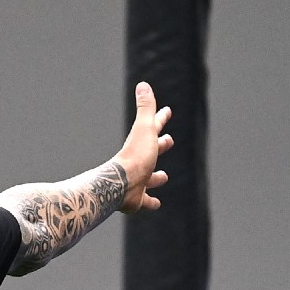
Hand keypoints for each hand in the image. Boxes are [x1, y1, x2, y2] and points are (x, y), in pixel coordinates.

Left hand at [115, 81, 172, 212]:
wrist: (120, 185)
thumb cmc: (135, 156)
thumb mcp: (144, 129)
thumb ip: (146, 108)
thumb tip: (143, 85)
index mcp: (142, 144)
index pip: (153, 127)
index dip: (161, 118)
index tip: (167, 111)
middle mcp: (140, 162)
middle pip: (152, 152)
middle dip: (160, 145)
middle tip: (168, 140)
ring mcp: (138, 180)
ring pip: (150, 179)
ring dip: (157, 177)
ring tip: (164, 177)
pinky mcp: (137, 199)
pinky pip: (146, 201)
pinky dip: (151, 202)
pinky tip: (156, 204)